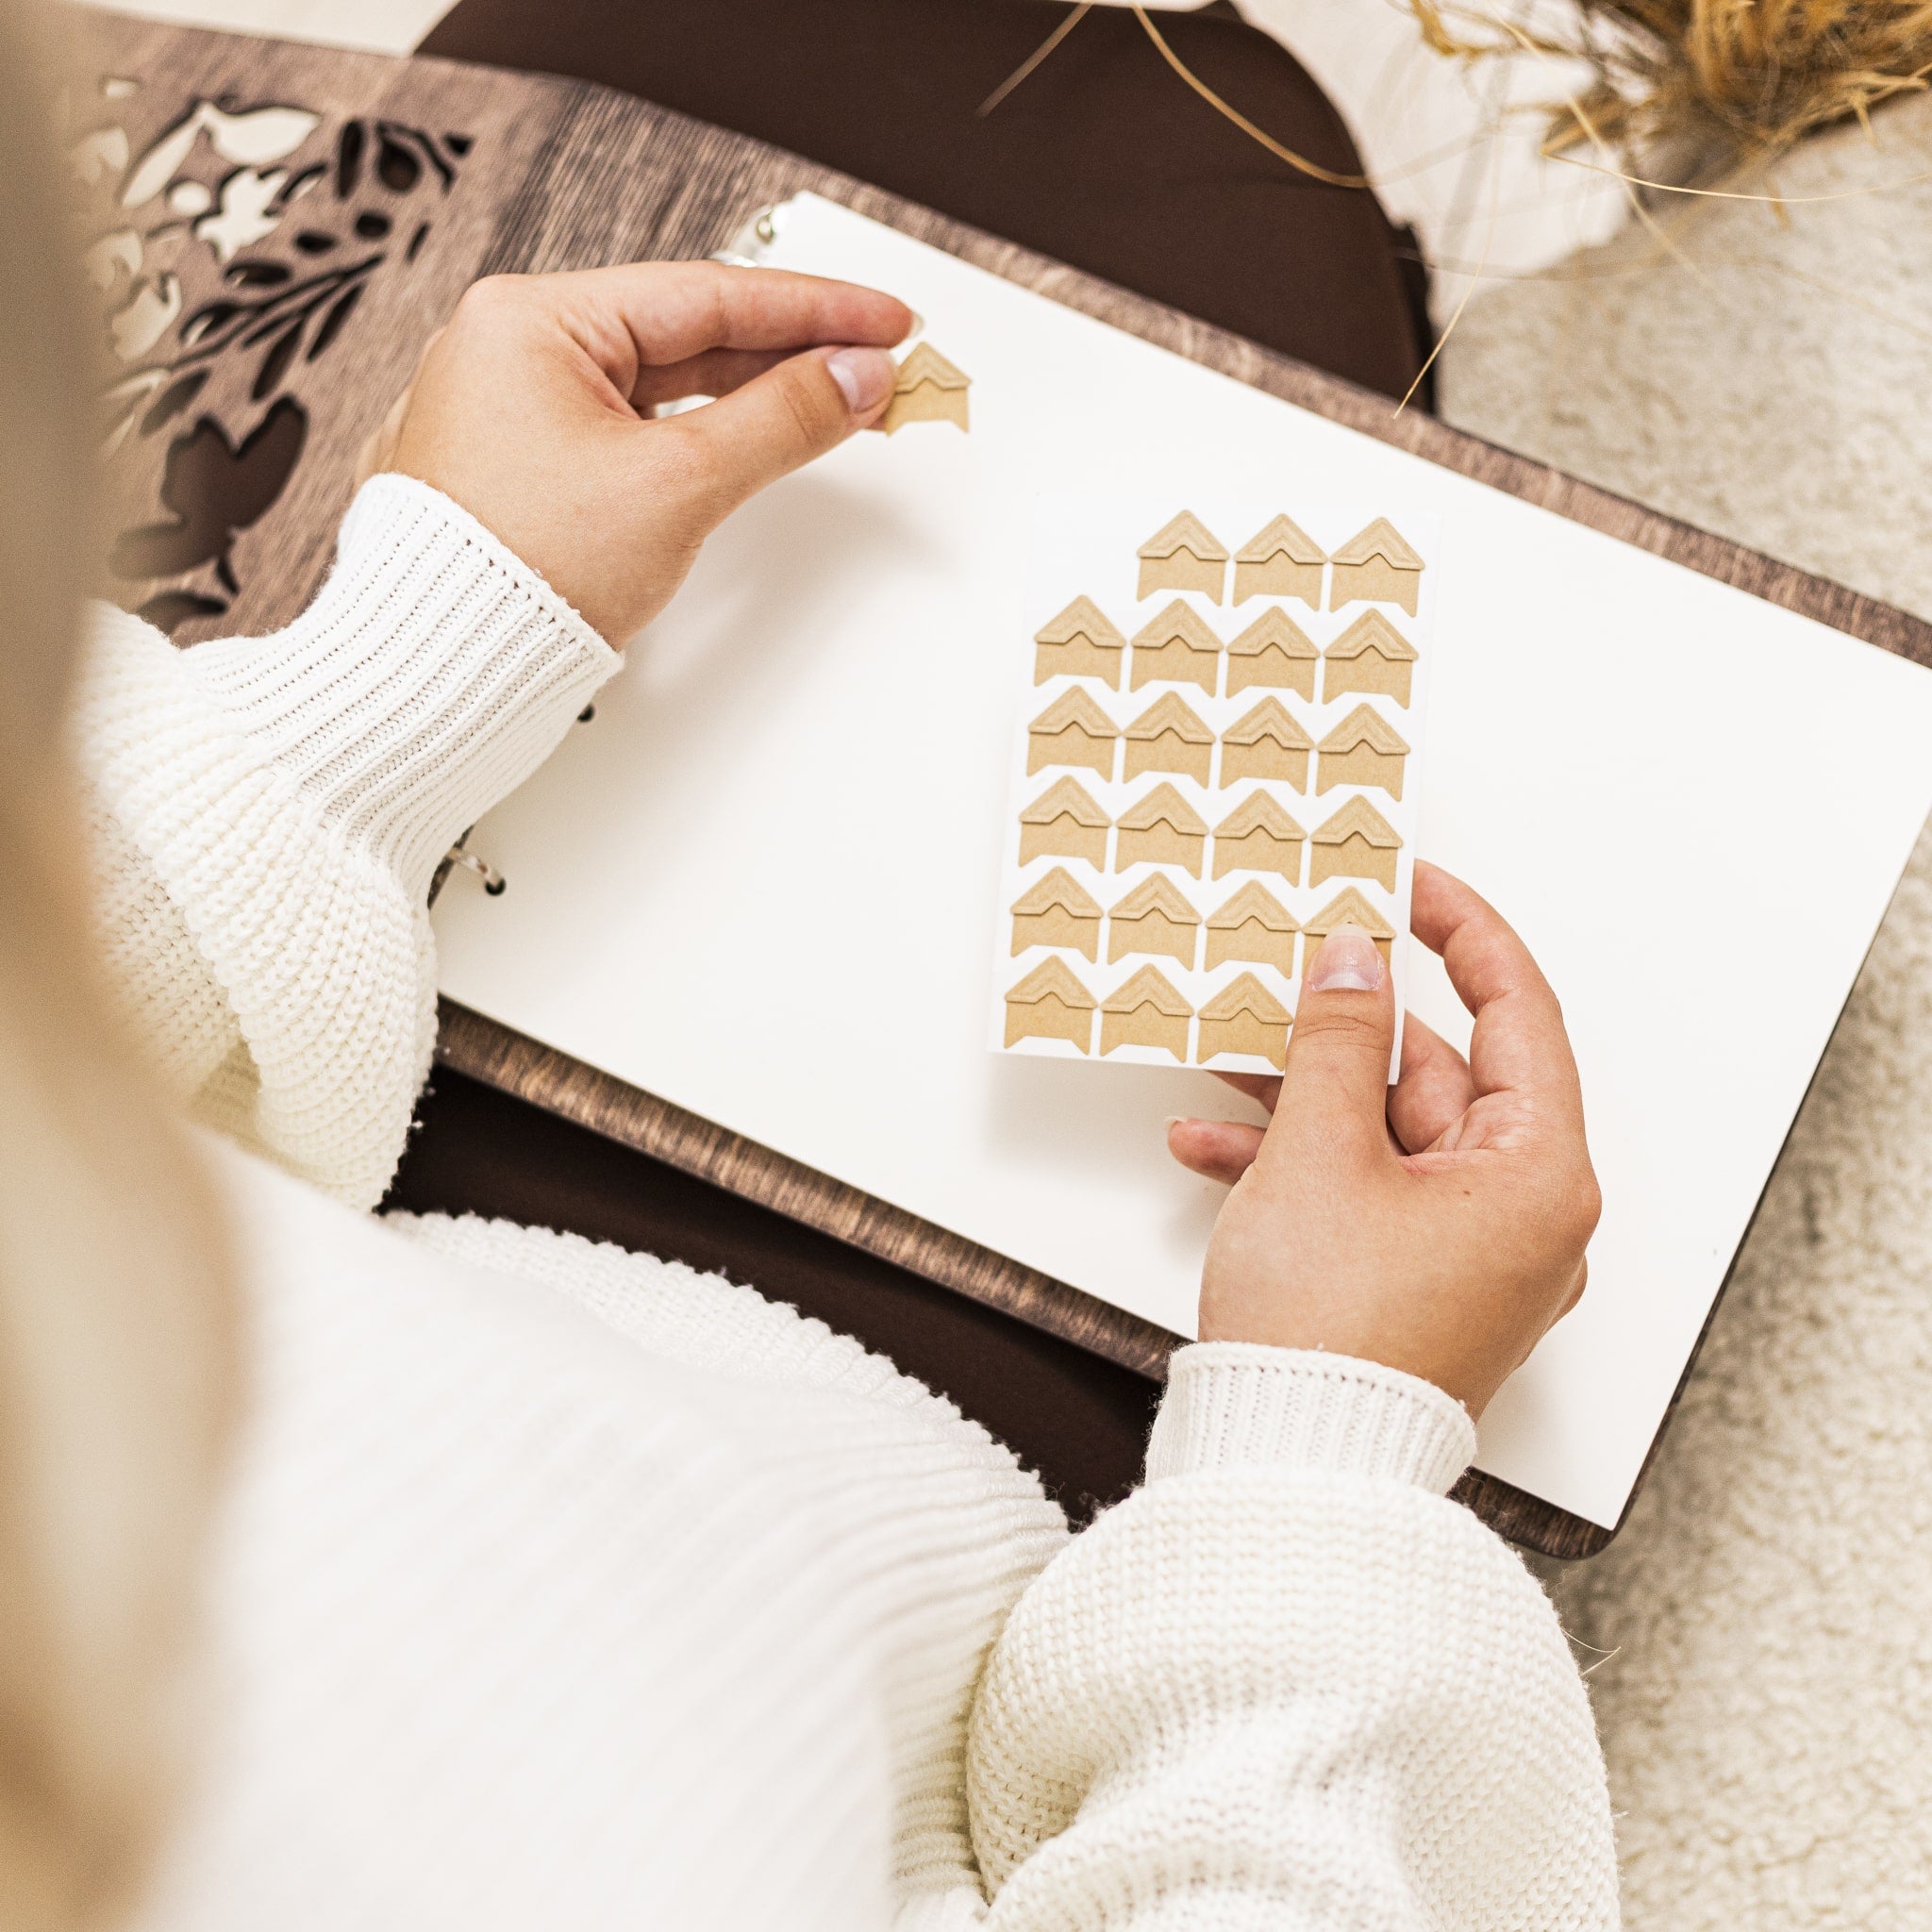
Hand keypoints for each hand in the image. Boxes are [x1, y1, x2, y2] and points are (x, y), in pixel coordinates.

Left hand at [356, 261, 911, 641]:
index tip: (885, 319)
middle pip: (684, 332)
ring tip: (829, 404)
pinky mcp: (521, 466)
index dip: (814, 308)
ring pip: (658, 384)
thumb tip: (852, 379)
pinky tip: (748, 438)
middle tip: (873, 365)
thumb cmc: (517, 575)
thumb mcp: (678, 485)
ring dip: (748, 395)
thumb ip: (781, 419)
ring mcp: (509, 407)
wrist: (437, 670)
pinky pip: (627, 427)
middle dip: (788, 353)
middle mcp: (508, 347)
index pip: (706, 293)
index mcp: (528, 319)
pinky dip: (695, 434)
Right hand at [1167, 862, 1597, 1416]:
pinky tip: (1214, 1148)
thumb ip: (1339, 1041)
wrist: (1291, 1474)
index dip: (1463, 932)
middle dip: (1352, 1028)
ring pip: (1392, 1135)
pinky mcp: (1418, 1288)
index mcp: (1539, 1176)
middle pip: (1445, 1077)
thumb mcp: (1321, 1155)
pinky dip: (1301, 1165)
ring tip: (1227, 1060)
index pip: (1520, 1012)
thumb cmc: (1327, 1335)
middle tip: (1292, 969)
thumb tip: (1355, 963)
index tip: (1409, 882)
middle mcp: (1524, 1217)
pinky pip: (1368, 1194)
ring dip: (1307, 1097)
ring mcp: (1472, 1258)